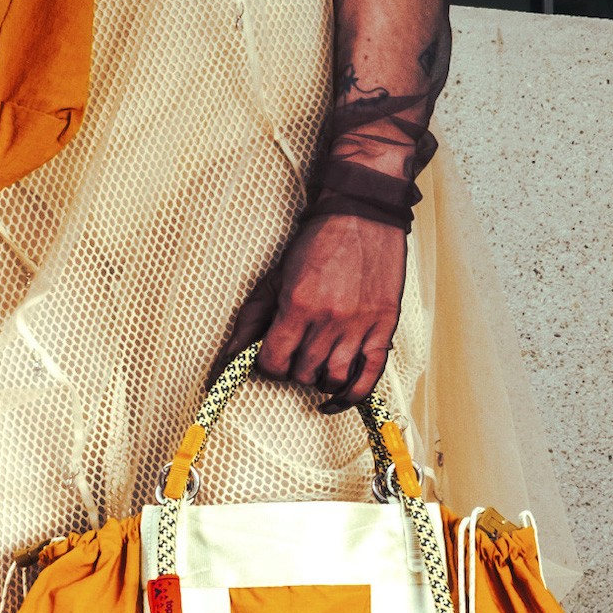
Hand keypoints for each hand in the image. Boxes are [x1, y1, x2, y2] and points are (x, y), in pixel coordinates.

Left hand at [218, 210, 406, 410]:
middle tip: (294, 353)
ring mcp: (360, 325)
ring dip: (319, 379)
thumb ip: (251, 319)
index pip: (274, 362)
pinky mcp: (384, 326)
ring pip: (332, 379)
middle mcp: (329, 320)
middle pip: (302, 372)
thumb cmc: (316, 243)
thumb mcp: (275, 277)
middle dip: (292, 368)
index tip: (270, 357)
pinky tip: (337, 398)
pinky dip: (353, 395)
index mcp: (297, 305)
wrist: (362, 214)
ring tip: (315, 365)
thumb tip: (228, 357)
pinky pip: (369, 375)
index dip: (267, 365)